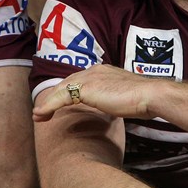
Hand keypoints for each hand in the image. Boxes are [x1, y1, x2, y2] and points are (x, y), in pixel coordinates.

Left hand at [33, 64, 152, 121]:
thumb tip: (113, 108)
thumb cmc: (143, 100)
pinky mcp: (85, 88)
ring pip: (61, 89)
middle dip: (53, 97)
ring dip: (47, 103)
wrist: (149, 95)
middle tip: (42, 112)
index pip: (79, 80)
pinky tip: (41, 115)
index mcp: (103, 71)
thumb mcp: (124, 98)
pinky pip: (60, 97)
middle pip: (67, 83)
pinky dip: (48, 106)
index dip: (67, 92)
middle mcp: (94, 70)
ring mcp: (89, 77)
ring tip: (38, 116)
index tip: (60, 104)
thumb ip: (114, 99)